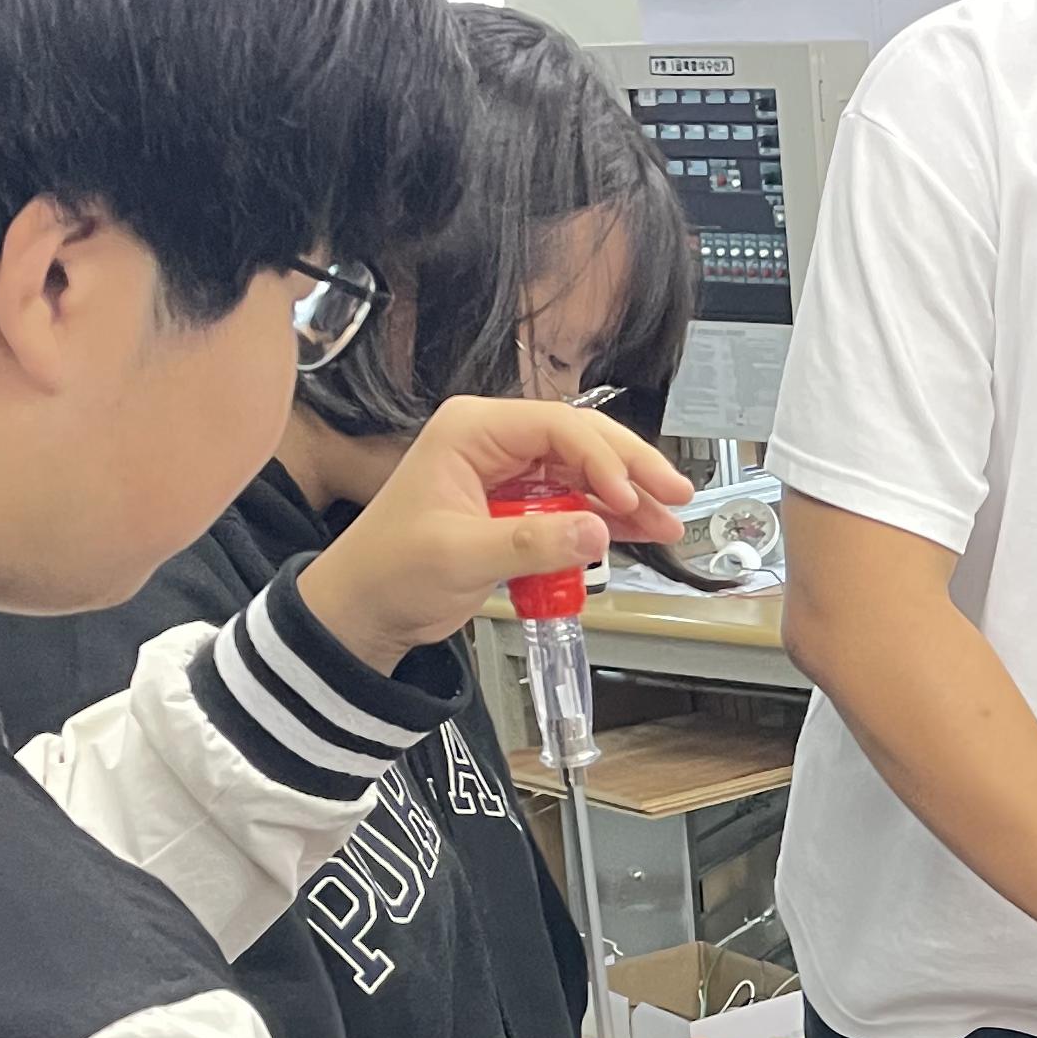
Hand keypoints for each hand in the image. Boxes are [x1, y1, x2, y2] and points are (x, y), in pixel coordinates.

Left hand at [295, 394, 693, 662]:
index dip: (603, 458)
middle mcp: (494, 443)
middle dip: (630, 470)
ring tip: (667, 521)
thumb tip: (594, 530)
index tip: (628, 495)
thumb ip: (532, 543)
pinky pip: (574, 503)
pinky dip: (606, 519)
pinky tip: (638, 531)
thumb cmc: (388, 570)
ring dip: (627, 498)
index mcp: (472, 431)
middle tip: (673, 494)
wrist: (363, 611)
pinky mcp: (518, 508)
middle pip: (581, 442)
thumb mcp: (459, 555)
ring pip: (585, 473)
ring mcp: (509, 475)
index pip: (557, 426)